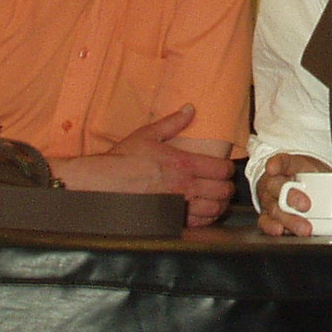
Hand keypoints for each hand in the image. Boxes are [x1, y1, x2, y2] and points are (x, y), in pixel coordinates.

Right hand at [48, 107, 235, 226]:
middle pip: (223, 190)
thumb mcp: (148, 134)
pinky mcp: (171, 220)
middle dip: (227, 186)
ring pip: (215, 209)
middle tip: (223, 183)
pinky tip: (203, 211)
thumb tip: (190, 108)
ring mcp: (179, 206)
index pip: (222, 169)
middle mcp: (185, 187)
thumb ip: (173, 122)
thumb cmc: (124, 159)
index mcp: (183, 164)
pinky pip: (200, 223)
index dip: (228, 168)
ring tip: (217, 198)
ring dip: (220, 203)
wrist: (103, 184)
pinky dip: (207, 218)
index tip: (225, 167)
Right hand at [254, 153, 331, 236]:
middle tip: (306, 206)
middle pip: (278, 187)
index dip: (277, 164)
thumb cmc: (314, 182)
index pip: (282, 161)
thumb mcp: (331, 179)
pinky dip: (271, 227)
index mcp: (291, 167)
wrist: (299, 187)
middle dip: (291, 197)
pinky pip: (265, 222)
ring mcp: (271, 200)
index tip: (274, 168)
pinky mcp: (269, 216)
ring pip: (273, 208)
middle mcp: (277, 183)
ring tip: (303, 228)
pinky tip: (280, 232)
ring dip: (288, 219)